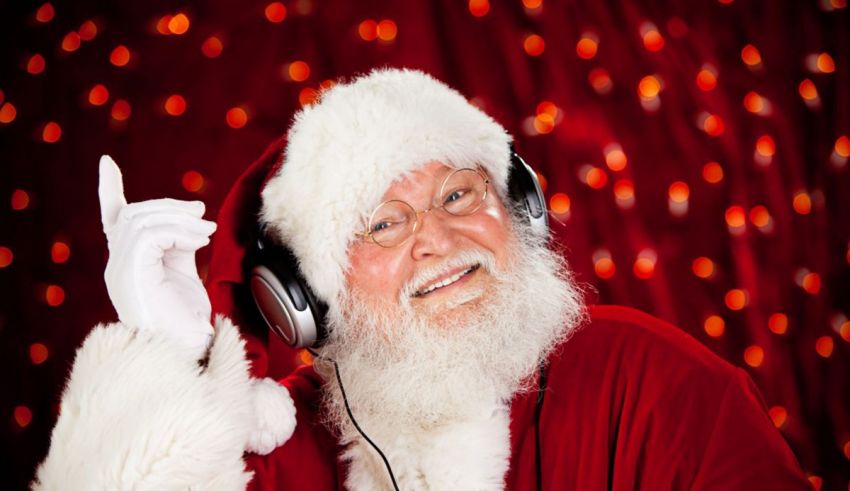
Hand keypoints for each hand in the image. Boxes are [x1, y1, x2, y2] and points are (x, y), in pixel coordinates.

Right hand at [98, 155, 216, 353]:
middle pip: (132, 214)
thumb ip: (179, 244)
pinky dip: (178, 230)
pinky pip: (149, 235)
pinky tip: (201, 238)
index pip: (112, 221)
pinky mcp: (131, 275)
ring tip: (206, 229)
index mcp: (127, 266)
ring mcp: (120, 272)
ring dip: (178, 218)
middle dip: (168, 205)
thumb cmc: (187, 322)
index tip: (107, 164)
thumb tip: (191, 219)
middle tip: (201, 213)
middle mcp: (117, 267)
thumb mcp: (183, 273)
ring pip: (140, 220)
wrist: (188, 352)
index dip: (109, 191)